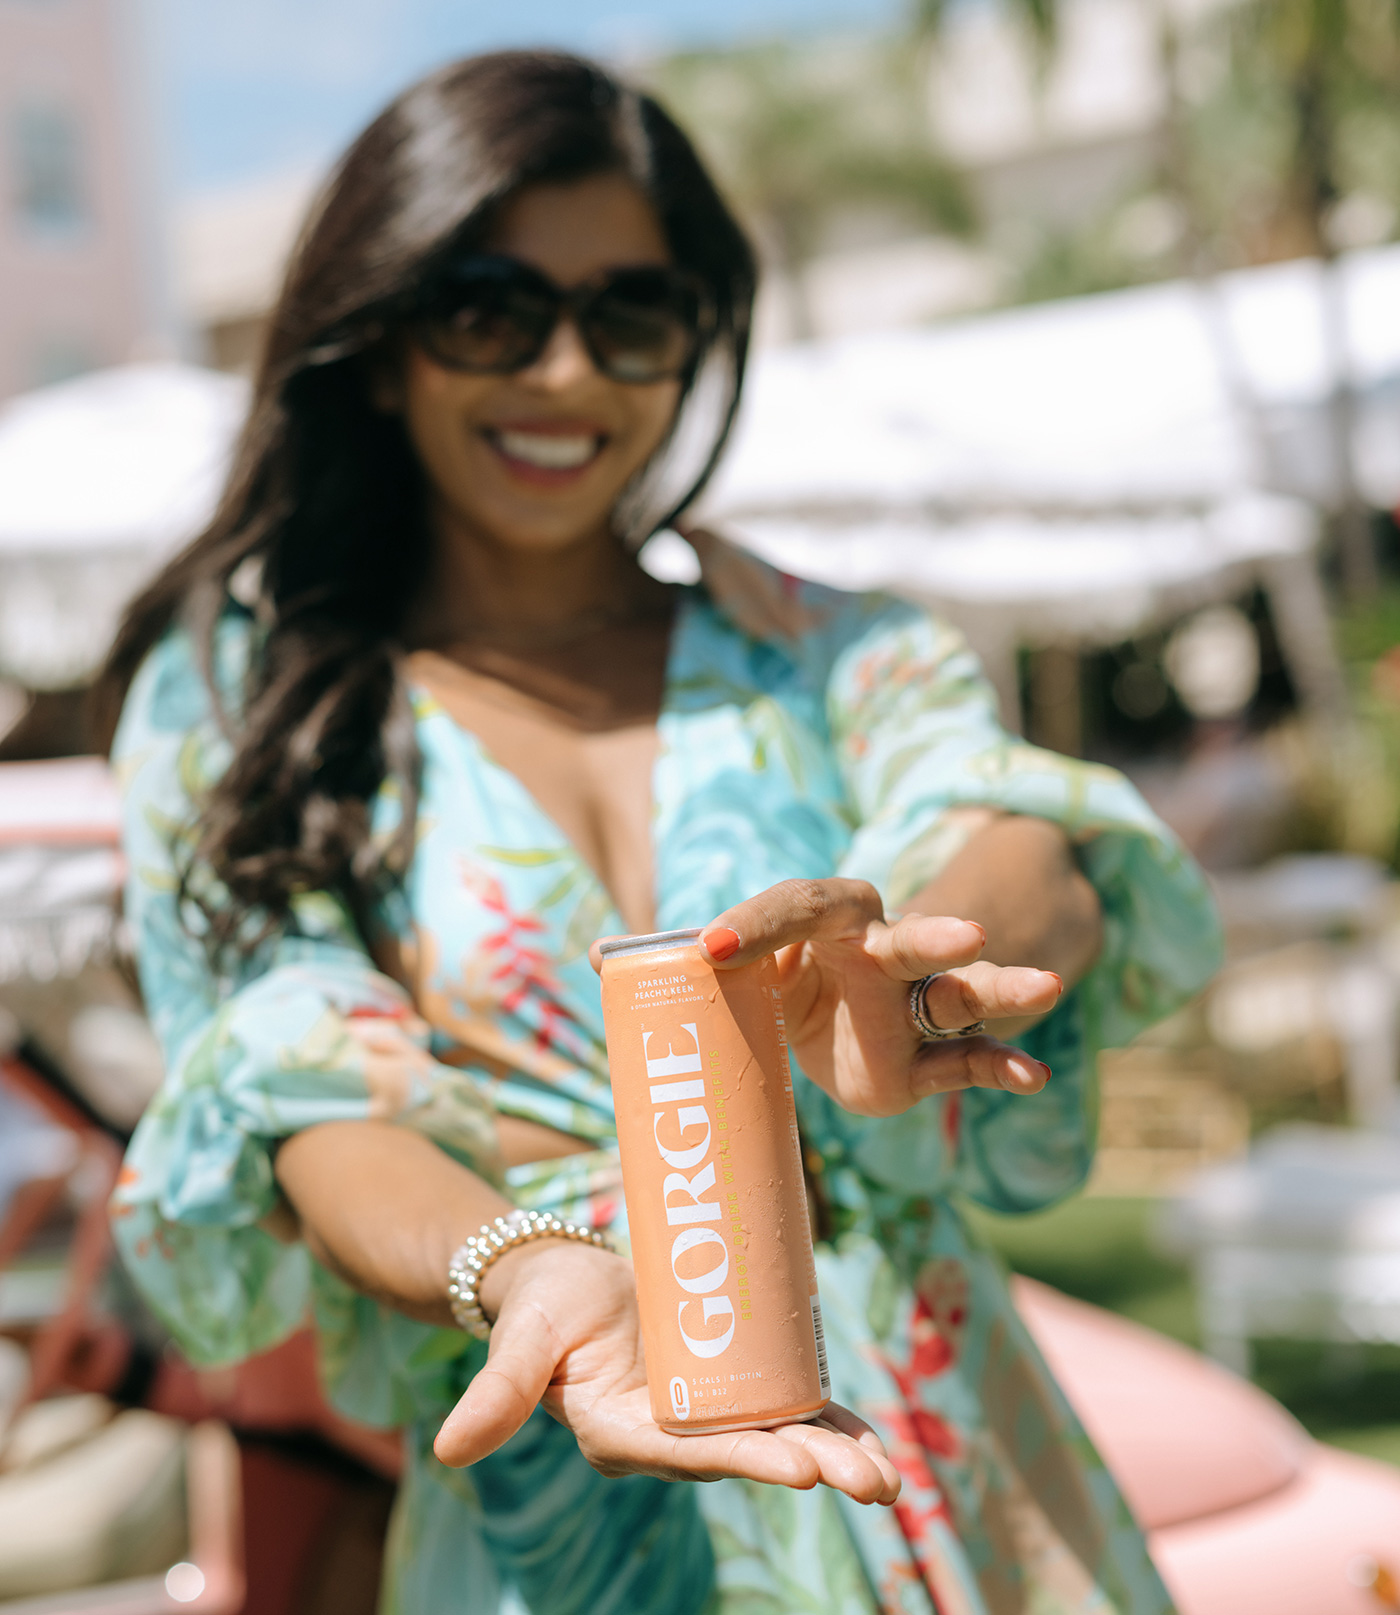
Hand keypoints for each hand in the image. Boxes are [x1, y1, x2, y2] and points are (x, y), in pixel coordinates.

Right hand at [433, 1238, 899, 1504]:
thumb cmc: (541, 1302)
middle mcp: (671, 1434)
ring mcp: (704, 1411)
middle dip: (813, 1466)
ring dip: (834, 1457)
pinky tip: (874, 1446)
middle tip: (873, 1484)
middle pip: (749, 1452)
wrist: (561, 1279)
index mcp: (624, 1433)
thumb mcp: (522, 1339)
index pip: (693, 1453)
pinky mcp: (726, 1383)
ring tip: (890, 1481)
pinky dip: (828, 1427)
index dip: (749, 1458)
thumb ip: (498, 1392)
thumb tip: (446, 1451)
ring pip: (777, 1437)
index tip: (802, 1468)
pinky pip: (783, 1409)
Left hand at [699, 877, 1062, 1117]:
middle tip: (969, 934)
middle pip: (910, 939)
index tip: (708, 948)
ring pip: (959, 993)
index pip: (800, 907)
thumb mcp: (724, 971)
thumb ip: (682, 964)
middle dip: (938, 935)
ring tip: (1044, 987)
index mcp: (826, 919)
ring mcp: (909, 1007)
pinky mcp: (923, 1062)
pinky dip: (999, 1069)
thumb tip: (596, 953)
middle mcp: (879, 952)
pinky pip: (966, 1063)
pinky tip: (1031, 1078)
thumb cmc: (767, 982)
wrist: (812, 1026)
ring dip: (1001, 991)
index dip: (755, 924)